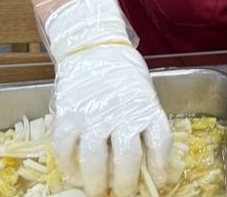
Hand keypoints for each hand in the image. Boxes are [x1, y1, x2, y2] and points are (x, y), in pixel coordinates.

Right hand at [45, 0, 175, 196]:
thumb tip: (151, 161)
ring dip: (95, 182)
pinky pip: (65, 149)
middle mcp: (122, 113)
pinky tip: (73, 172)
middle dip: (126, 184)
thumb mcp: (143, 94)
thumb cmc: (122, 72)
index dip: (161, 167)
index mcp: (146, 107)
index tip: (160, 182)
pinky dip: (68, 166)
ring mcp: (93, 115)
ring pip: (95, 160)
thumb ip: (146, 123)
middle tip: (122, 193)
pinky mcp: (68, 115)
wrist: (92, 45)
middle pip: (128, 159)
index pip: (160, 143)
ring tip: (96, 190)